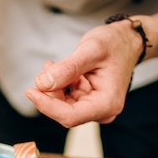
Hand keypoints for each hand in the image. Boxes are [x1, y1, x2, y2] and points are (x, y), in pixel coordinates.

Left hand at [25, 20, 141, 126]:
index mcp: (107, 103)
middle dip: (49, 92)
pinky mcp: (86, 102)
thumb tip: (43, 83)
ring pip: (61, 105)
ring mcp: (93, 108)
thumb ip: (68, 68)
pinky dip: (57, 84)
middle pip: (63, 111)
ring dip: (52, 86)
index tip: (31, 91)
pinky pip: (64, 98)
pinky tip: (58, 69)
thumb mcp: (92, 50)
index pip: (70, 116)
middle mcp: (101, 111)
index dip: (47, 106)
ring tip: (54, 65)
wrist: (126, 41)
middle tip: (48, 67)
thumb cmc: (115, 44)